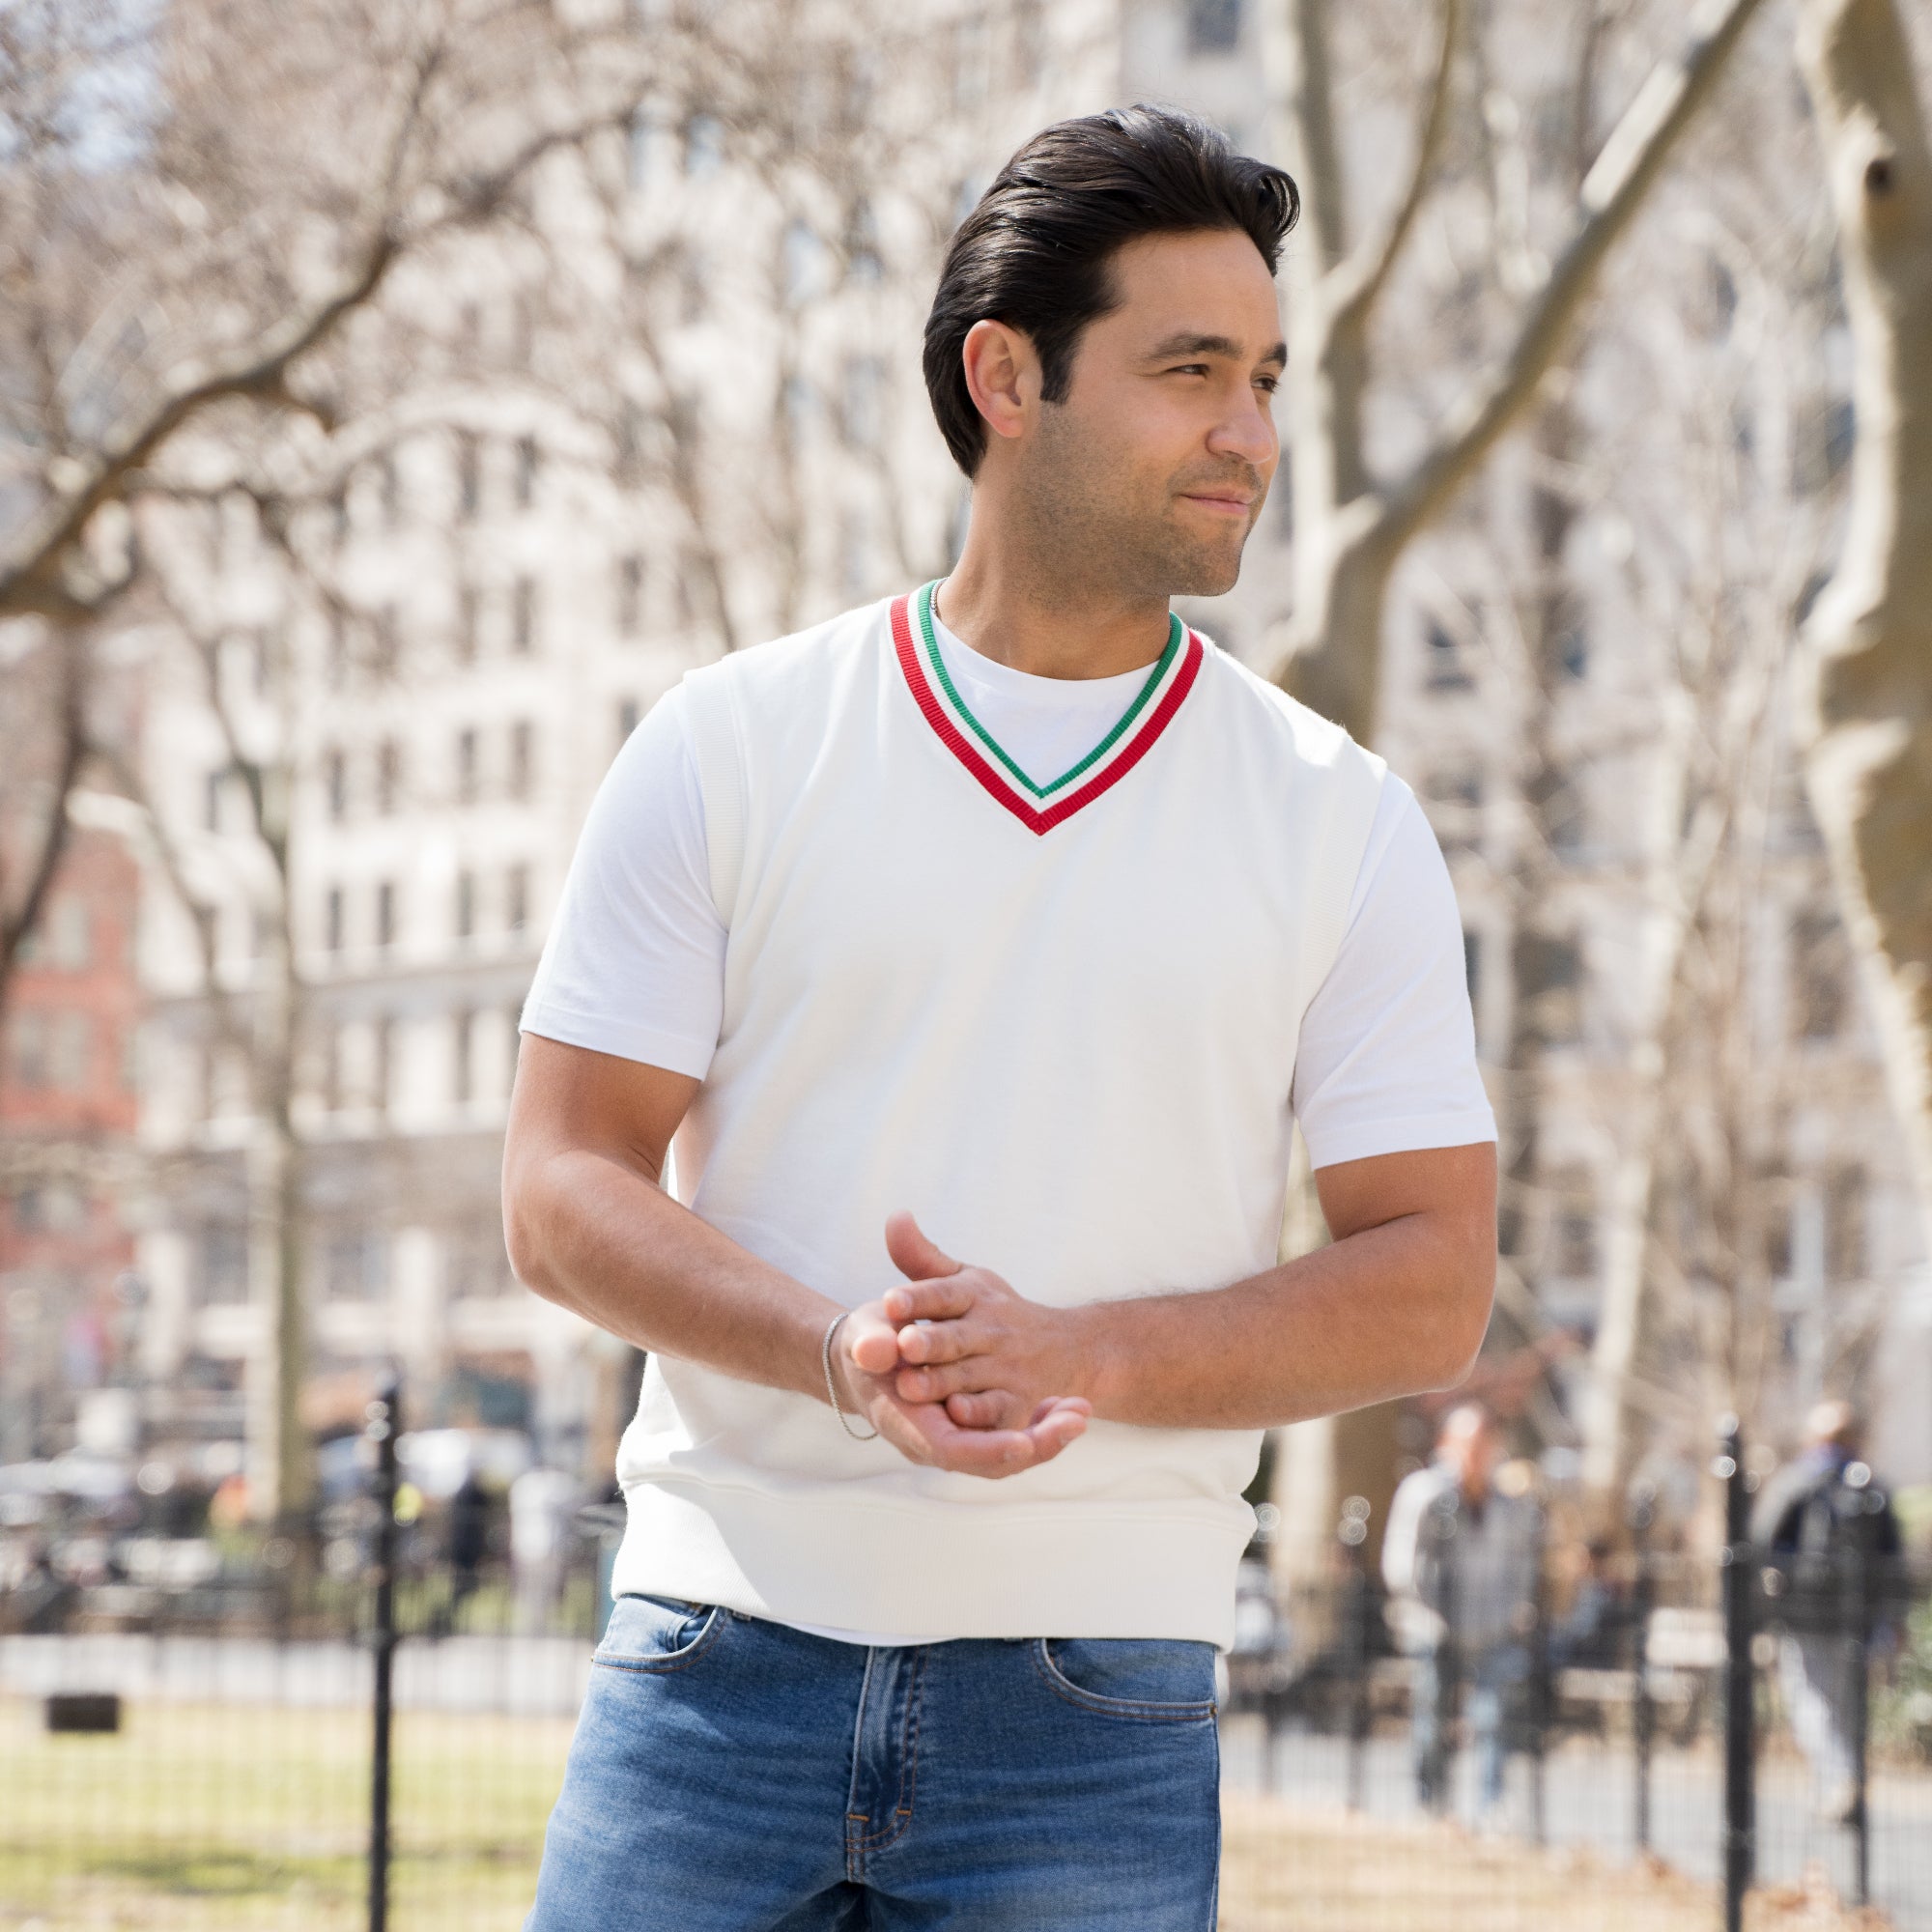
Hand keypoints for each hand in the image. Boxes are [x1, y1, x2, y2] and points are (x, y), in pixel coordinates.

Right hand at [830, 1289, 1088, 1477]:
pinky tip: (1063, 1403)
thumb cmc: (867, 1342)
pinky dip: (1037, 1425)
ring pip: (1005, 1454)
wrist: (869, 1351)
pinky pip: (1008, 1437)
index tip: (1026, 1442)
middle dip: (1036, 1444)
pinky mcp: (971, 1425)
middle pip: (989, 1461)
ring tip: (1080, 1411)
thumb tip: (876, 1350)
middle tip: (1076, 1420)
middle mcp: (933, 1440)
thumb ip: (871, 1343)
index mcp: (906, 1422)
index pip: (950, 1449)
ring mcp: (955, 1435)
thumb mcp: (864, 1335)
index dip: (988, 1448)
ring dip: (1045, 1437)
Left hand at [881, 1213, 1093, 1434]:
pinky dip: (977, 1413)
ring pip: (970, 1376)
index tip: (889, 1301)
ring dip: (941, 1382)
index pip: (944, 1293)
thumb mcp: (964, 1280)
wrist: (1065, 1350)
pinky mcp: (1016, 1402)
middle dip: (930, 1342)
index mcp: (975, 1296)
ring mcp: (1006, 1367)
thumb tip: (894, 1216)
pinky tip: (954, 1414)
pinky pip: (996, 1409)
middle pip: (956, 1337)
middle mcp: (992, 1330)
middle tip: (901, 1345)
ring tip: (908, 1385)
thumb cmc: (995, 1312)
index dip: (917, 1298)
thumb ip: (923, 1258)